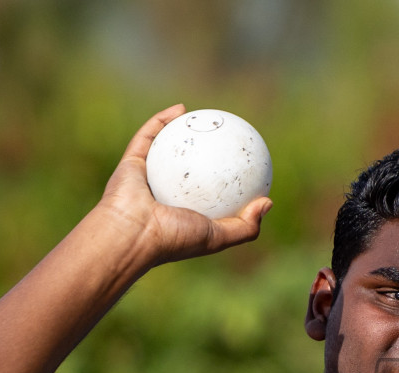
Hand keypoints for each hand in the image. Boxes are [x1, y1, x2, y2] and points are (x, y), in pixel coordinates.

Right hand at [97, 104, 272, 268]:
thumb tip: (268, 202)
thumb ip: (245, 226)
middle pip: (189, 168)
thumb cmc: (174, 238)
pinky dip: (162, 120)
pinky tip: (182, 109)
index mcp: (182, 214)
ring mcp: (146, 178)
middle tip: (227, 136)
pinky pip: (148, 136)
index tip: (247, 164)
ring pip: (167, 148)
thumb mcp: (218, 237)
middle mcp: (164, 195)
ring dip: (183, 131)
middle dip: (206, 150)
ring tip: (204, 117)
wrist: (132, 235)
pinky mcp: (131, 162)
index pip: (210, 195)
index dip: (228, 180)